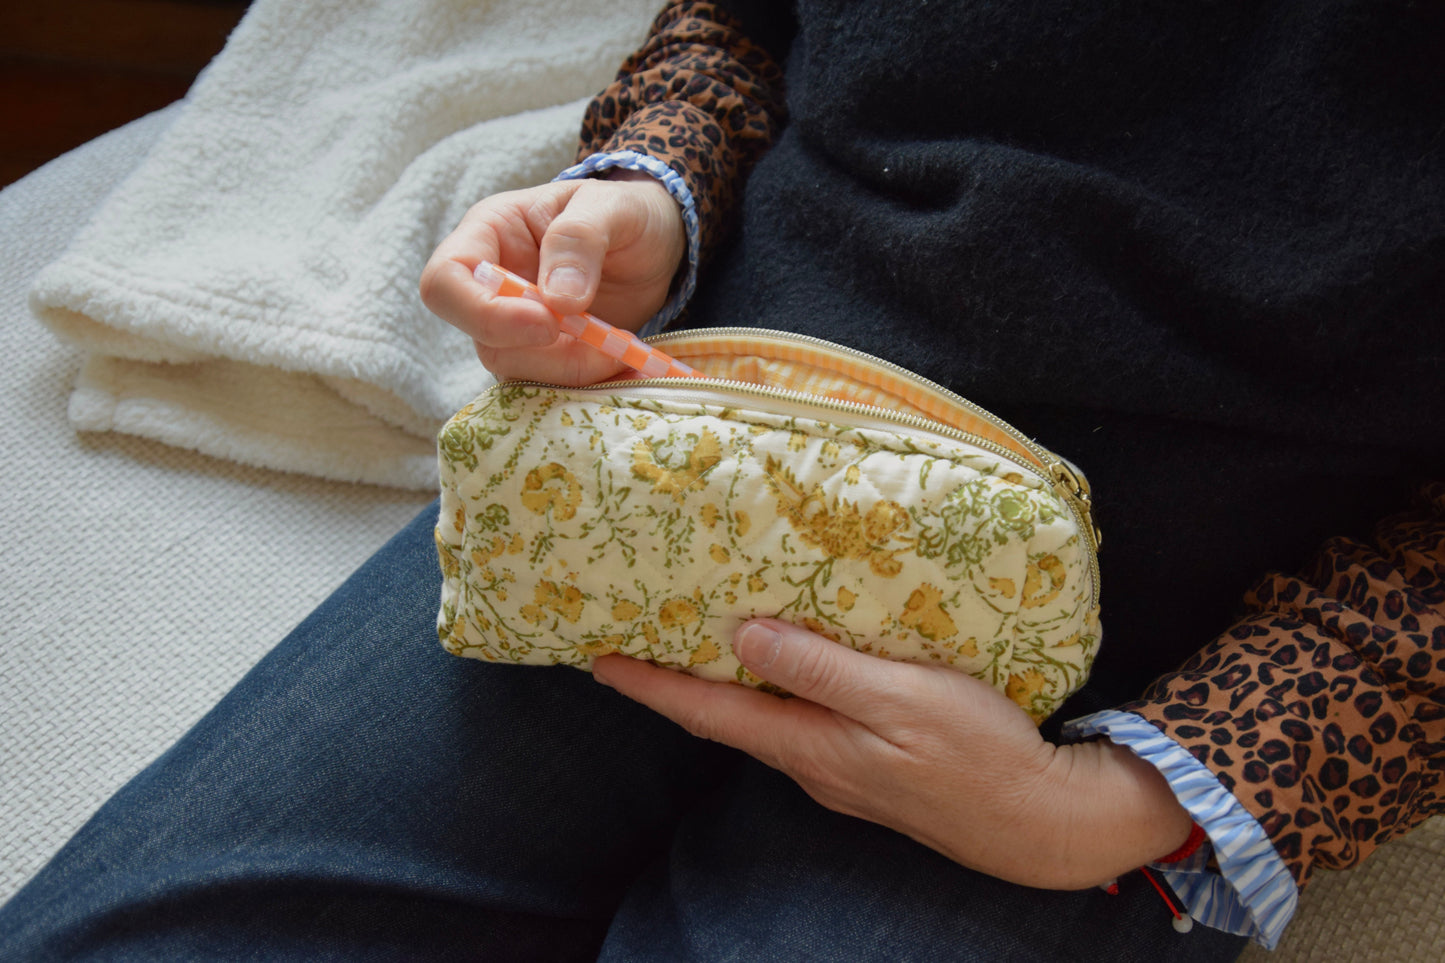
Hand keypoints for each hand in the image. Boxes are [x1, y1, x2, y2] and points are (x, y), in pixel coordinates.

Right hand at [420, 171, 685, 384]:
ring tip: (623, 350)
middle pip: (482, 339)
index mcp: (490, 234)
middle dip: (543, 351)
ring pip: (518, 370)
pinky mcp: (547, 356)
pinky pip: (552, 384)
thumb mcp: (613, 207)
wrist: (654, 245)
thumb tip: (558, 300)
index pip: (444, 281)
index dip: (482, 312)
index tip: (547, 321)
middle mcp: (492, 286)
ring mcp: (516, 326)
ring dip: (572, 370)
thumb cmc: (625, 214)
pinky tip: (627, 370)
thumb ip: (580, 238)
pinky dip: (590, 383)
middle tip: (602, 341)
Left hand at [591, 620, 1194, 889]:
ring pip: (764, 721)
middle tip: (640, 639)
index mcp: (809, 745)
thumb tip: (744, 635)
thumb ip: (822, 669)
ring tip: (700, 640)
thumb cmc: (976, 752)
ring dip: (724, 685)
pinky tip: (787, 665)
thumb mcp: (900, 698)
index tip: (599, 659)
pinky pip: (802, 723)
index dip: (651, 685)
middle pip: (727, 719)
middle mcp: (812, 764)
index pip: (709, 711)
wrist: (1039, 821)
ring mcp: (841, 770)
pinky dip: (776, 691)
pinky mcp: (870, 767)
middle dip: (676, 683)